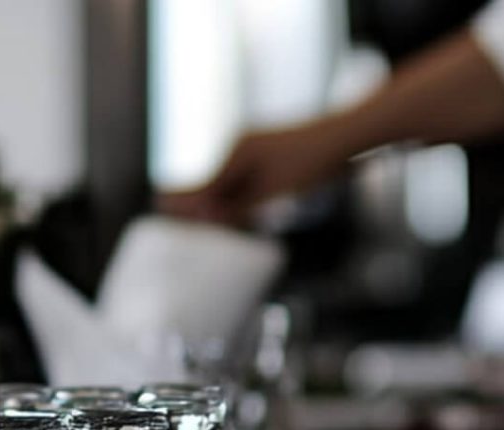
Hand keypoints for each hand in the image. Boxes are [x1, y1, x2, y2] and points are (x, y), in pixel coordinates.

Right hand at [155, 119, 352, 224]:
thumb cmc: (312, 162)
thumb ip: (237, 204)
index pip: (203, 185)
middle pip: (211, 182)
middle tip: (162, 209)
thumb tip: (205, 216)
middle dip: (192, 199)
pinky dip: (235, 197)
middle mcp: (242, 149)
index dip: (182, 200)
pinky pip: (245, 182)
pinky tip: (233, 207)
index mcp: (237, 153)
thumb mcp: (271, 189)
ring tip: (190, 213)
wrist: (346, 138)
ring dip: (214, 200)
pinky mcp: (271, 160)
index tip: (157, 206)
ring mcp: (257, 153)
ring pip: (228, 183)